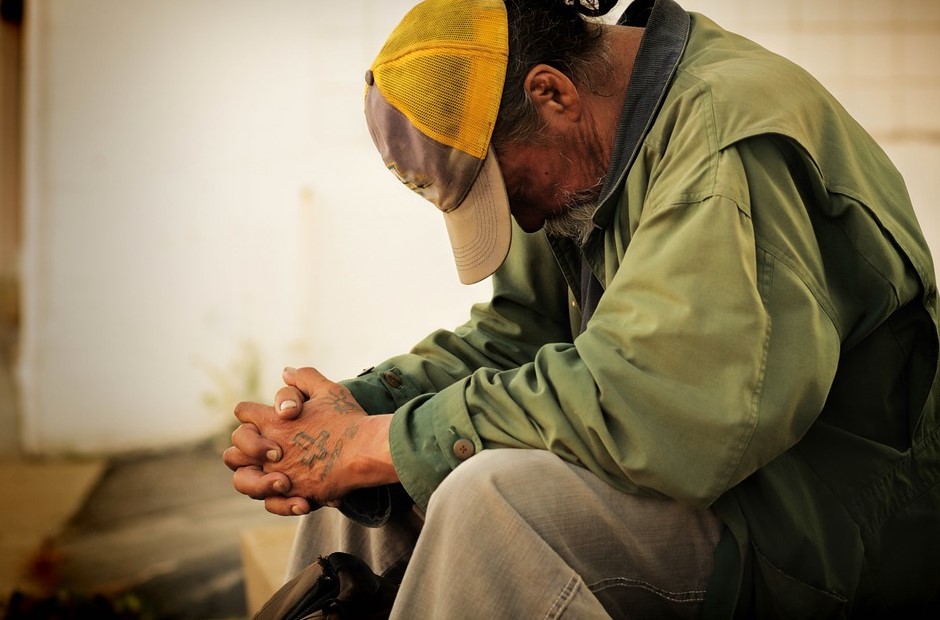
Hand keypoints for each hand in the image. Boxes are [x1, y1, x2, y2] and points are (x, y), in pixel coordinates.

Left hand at [224, 367, 395, 514]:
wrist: (367, 451)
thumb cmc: (349, 419)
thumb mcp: (328, 390)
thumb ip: (305, 378)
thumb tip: (286, 372)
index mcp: (274, 421)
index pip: (243, 412)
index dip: (250, 412)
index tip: (263, 416)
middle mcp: (270, 450)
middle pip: (233, 450)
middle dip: (246, 447)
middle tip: (266, 447)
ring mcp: (280, 475)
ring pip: (243, 480)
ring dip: (254, 477)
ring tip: (274, 474)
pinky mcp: (295, 494)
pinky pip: (271, 502)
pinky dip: (277, 499)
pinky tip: (292, 489)